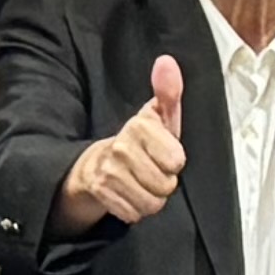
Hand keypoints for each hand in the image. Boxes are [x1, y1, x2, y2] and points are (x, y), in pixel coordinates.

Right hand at [54, 55, 192, 235]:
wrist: (98, 165)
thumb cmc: (141, 141)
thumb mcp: (159, 117)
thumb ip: (168, 91)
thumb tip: (166, 62)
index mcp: (139, 125)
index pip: (176, 161)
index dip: (174, 162)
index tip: (164, 153)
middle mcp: (121, 146)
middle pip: (165, 185)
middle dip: (163, 183)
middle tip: (152, 171)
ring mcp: (108, 170)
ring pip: (150, 203)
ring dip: (150, 199)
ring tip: (142, 183)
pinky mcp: (99, 191)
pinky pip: (133, 213)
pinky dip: (134, 210)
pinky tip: (128, 194)